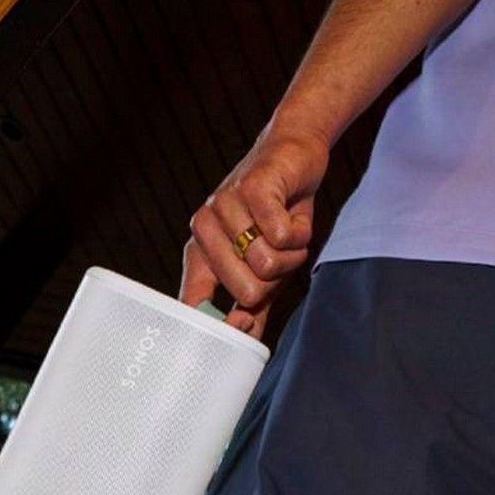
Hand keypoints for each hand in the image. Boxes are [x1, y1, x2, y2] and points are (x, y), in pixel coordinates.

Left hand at [181, 123, 326, 337]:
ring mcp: (224, 206)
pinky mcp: (251, 188)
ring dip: (292, 252)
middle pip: (247, 291)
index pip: (196, 302)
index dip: (222, 325)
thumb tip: (244, 337)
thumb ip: (254, 305)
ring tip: (287, 229)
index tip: (241, 328)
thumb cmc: (278, 215)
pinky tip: (293, 213)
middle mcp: (203, 229)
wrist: (295, 156)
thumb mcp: (266, 267)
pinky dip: (298, 232)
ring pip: (268, 264)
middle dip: (277, 278)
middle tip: (280, 252)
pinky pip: (280, 236)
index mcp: (199, 253)